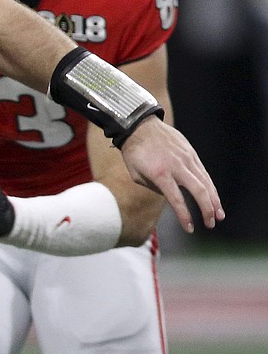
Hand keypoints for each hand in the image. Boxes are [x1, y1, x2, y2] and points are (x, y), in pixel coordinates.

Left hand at [121, 116, 224, 231]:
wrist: (139, 125)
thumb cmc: (134, 152)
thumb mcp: (136, 174)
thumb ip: (154, 187)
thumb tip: (171, 196)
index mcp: (160, 174)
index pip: (177, 199)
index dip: (184, 216)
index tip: (189, 228)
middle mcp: (176, 166)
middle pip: (198, 190)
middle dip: (207, 210)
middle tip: (210, 224)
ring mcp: (186, 158)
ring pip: (205, 181)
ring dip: (214, 200)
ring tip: (219, 215)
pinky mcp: (190, 152)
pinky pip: (203, 172)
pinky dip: (210, 186)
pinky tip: (213, 197)